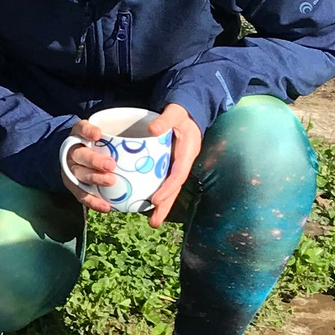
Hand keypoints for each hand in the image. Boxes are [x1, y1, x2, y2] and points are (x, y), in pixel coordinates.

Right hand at [61, 119, 121, 212]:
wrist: (82, 159)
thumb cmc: (103, 145)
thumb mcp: (109, 134)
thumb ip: (121, 134)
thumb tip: (154, 132)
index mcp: (80, 134)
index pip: (81, 129)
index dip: (88, 131)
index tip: (98, 135)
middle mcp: (73, 151)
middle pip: (80, 154)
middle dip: (94, 160)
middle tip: (111, 165)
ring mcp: (72, 169)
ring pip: (80, 174)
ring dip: (95, 179)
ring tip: (111, 182)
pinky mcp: (74, 186)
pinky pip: (82, 195)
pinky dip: (93, 201)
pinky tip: (106, 206)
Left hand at [145, 105, 203, 226]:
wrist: (189, 111)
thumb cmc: (180, 111)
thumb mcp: (175, 112)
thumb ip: (166, 120)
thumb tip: (152, 130)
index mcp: (187, 152)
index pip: (178, 174)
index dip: (168, 188)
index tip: (156, 200)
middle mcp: (184, 162)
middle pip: (175, 188)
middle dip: (165, 206)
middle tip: (154, 223)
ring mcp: (177, 165)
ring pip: (170, 188)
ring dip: (162, 205)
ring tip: (152, 222)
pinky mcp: (171, 165)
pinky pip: (164, 181)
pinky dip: (157, 193)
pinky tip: (145, 203)